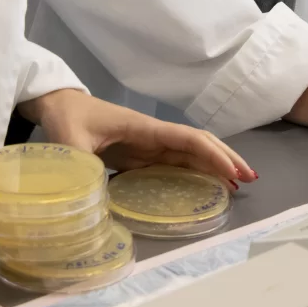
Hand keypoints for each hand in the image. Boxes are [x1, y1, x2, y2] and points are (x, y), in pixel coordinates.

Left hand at [23, 88, 254, 185]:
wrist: (58, 106)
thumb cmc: (66, 120)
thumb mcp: (70, 145)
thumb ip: (84, 168)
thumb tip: (98, 201)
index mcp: (142, 128)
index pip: (186, 139)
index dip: (211, 154)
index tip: (232, 171)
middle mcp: (152, 135)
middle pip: (198, 144)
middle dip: (225, 158)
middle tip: (249, 178)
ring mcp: (149, 144)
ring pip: (191, 153)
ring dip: (216, 165)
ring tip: (238, 184)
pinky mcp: (142, 154)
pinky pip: (176, 162)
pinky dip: (196, 171)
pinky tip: (208, 184)